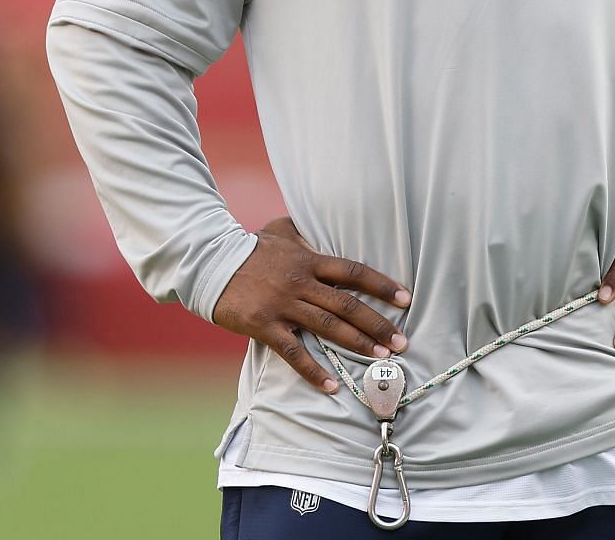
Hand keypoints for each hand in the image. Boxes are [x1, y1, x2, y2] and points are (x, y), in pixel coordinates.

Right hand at [211, 216, 411, 393]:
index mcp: (309, 260)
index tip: (405, 299)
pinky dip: (314, 371)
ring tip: (381, 358)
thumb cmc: (250, 247)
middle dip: (378, 324)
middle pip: (348, 305)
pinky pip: (293, 352)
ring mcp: (283, 305)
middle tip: (402, 343)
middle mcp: (301, 282)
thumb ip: (307, 233)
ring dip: (357, 344)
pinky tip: (332, 386)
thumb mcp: (281, 230)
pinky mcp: (264, 326)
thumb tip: (324, 228)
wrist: (209, 262)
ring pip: (328, 327)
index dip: (382, 285)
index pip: (354, 272)